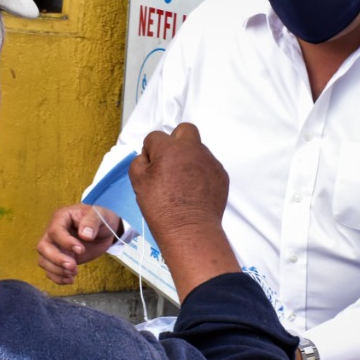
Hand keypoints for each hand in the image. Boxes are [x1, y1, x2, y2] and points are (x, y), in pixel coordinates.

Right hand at [36, 203, 121, 284]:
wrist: (104, 231)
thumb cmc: (100, 220)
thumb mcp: (100, 215)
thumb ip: (92, 222)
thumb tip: (85, 235)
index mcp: (61, 218)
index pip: (55, 231)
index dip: (65, 242)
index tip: (81, 250)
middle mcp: (53, 232)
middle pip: (43, 247)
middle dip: (57, 259)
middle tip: (73, 266)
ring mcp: (54, 246)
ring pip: (43, 260)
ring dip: (57, 270)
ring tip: (74, 273)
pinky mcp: (58, 258)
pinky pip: (49, 270)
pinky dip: (57, 277)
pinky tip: (70, 280)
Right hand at [132, 123, 238, 298]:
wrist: (190, 230)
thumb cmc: (162, 208)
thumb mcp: (137, 183)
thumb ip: (139, 161)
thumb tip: (147, 156)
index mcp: (170, 148)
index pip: (155, 137)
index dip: (150, 151)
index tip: (151, 167)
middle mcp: (193, 149)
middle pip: (184, 130)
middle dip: (175, 140)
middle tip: (170, 161)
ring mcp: (210, 161)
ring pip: (197, 149)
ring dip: (188, 159)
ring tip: (182, 182)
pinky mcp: (221, 174)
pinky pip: (208, 166)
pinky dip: (201, 173)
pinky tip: (194, 190)